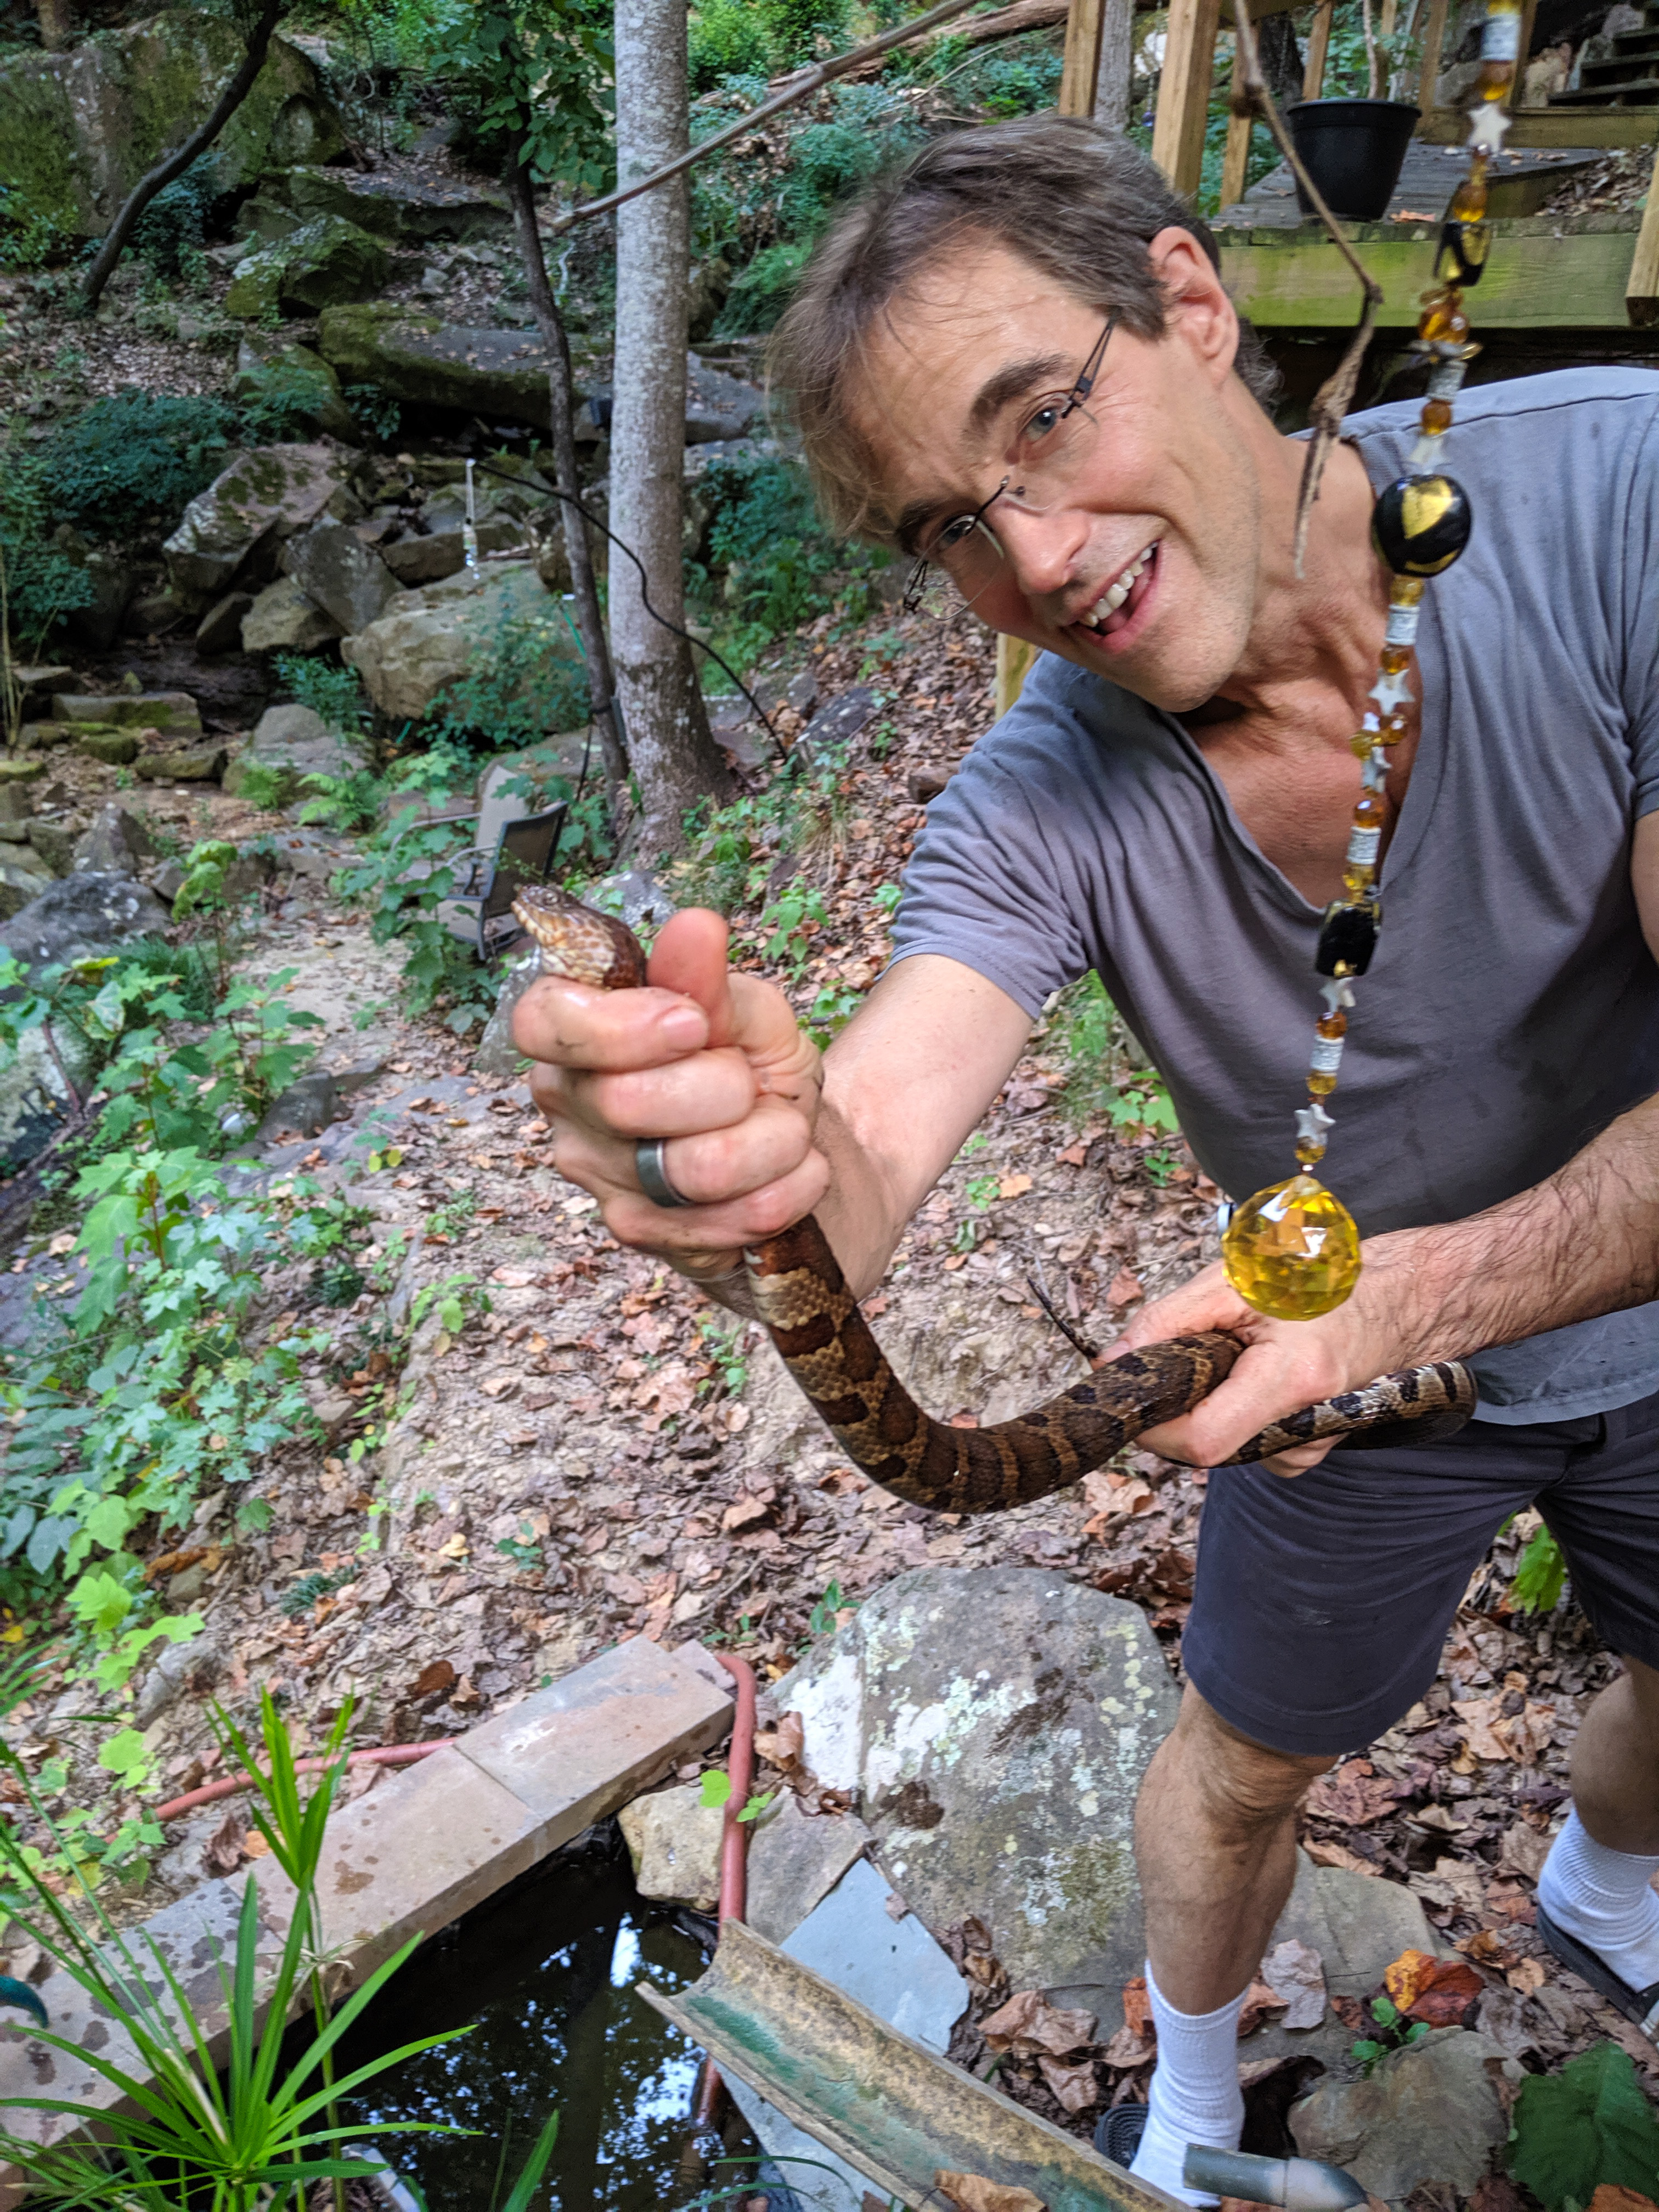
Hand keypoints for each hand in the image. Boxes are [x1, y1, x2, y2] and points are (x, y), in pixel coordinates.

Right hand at [512, 907, 825, 1285]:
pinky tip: (791, 1176)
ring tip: (784, 1130)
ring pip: (695, 1168)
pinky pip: (729, 1220)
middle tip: (752, 1083)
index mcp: (577, 1034)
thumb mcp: (748, 1015)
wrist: (792, 1152)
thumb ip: (710, 981)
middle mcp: (569, 1107)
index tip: (693, 1025)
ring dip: (773, 1142)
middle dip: (726, 1087)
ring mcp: (599, 1177)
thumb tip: (693, 927)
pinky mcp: (643, 1234)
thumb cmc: (754, 1069)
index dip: (619, 1027)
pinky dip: (785, 1190)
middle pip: (627, 1101)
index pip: (543, 1021)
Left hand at [1112, 1242, 1426, 1475]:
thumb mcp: (1232, 1283)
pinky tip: (1259, 1376)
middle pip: (1208, 1448)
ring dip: (1212, 1405)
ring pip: (1227, 1446)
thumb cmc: (1321, 1282)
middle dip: (1181, 1408)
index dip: (1155, 1428)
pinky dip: (1238, 1412)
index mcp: (1291, 1381)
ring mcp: (1313, 1445)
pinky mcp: (1310, 1448)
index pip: (1202, 1442)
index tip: (1134, 1397)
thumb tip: (1111, 1362)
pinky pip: (1251, 1443)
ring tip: (1240, 1355)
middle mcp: (1307, 1428)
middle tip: (1192, 1356)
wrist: (1396, 1301)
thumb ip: (1166, 1323)